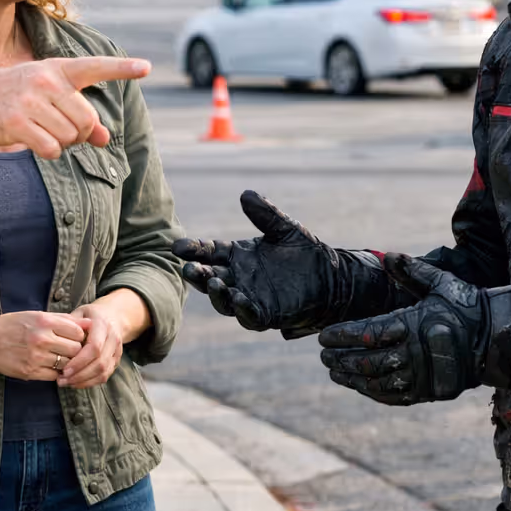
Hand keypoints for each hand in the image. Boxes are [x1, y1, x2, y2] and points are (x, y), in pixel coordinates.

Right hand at [0, 57, 150, 158]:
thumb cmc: (19, 95)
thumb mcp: (50, 96)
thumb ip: (80, 114)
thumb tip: (104, 138)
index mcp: (60, 70)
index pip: (96, 67)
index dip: (123, 69)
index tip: (147, 68)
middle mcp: (47, 82)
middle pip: (87, 120)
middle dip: (81, 133)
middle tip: (64, 130)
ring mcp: (31, 101)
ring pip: (70, 137)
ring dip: (63, 143)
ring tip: (45, 132)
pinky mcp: (17, 122)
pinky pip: (51, 148)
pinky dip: (49, 151)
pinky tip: (35, 141)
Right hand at [0, 311, 89, 381]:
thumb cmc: (13, 325)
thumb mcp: (37, 316)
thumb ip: (65, 320)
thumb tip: (90, 324)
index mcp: (44, 322)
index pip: (78, 332)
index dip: (80, 336)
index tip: (75, 338)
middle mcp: (41, 339)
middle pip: (75, 349)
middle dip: (76, 351)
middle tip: (71, 350)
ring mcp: (36, 357)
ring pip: (67, 364)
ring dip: (67, 363)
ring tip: (61, 358)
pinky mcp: (30, 372)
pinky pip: (54, 375)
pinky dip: (57, 372)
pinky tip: (51, 366)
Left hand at [58, 291, 148, 388]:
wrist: (113, 317)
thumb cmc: (90, 316)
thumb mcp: (79, 313)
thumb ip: (69, 324)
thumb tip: (57, 338)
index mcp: (103, 325)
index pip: (94, 347)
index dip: (80, 361)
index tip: (64, 370)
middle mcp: (113, 339)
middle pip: (99, 363)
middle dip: (80, 374)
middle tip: (61, 380)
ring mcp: (116, 351)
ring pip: (103, 372)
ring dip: (83, 381)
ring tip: (65, 383)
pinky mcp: (115, 361)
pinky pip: (104, 376)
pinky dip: (89, 382)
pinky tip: (75, 383)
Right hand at [172, 190, 396, 336]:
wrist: (332, 277)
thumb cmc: (305, 253)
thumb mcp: (285, 228)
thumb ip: (266, 214)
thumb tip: (245, 194)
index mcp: (237, 256)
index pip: (209, 252)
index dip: (193, 249)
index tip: (177, 247)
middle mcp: (238, 278)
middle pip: (210, 278)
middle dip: (198, 274)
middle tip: (189, 268)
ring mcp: (250, 298)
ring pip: (224, 301)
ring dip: (216, 293)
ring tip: (214, 281)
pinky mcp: (267, 314)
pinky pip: (250, 316)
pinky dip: (242, 309)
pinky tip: (239, 298)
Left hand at [318, 253, 486, 405]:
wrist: (497, 340)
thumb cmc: (467, 307)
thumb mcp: (441, 283)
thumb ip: (412, 272)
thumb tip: (388, 256)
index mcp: (414, 325)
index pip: (368, 332)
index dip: (343, 336)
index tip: (324, 338)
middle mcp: (415, 353)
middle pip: (367, 360)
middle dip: (341, 359)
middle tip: (324, 357)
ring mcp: (422, 376)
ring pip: (377, 381)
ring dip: (352, 378)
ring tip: (334, 372)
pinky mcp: (429, 392)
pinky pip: (394, 395)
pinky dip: (372, 392)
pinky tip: (359, 386)